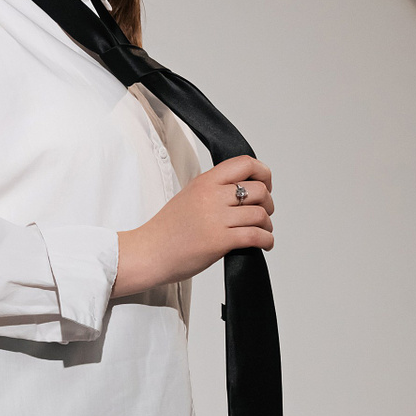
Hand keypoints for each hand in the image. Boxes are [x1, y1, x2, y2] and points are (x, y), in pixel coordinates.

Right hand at [114, 156, 272, 296]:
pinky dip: (267, 241)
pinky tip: (263, 244)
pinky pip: (257, 236)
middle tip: (264, 213)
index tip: (265, 185)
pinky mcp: (220, 240)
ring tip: (262, 231)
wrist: (147, 252)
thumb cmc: (166, 230)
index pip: (245, 163)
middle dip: (268, 203)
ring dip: (267, 225)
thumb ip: (213, 189)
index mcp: (204, 182)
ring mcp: (216, 218)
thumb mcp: (188, 196)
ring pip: (261, 214)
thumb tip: (241, 191)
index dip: (263, 173)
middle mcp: (211, 196)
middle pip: (260, 190)